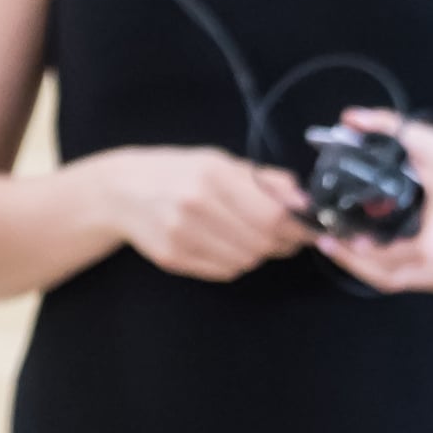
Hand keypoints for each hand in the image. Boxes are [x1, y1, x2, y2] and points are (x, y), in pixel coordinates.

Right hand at [97, 145, 314, 280]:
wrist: (121, 191)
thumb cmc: (180, 172)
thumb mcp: (221, 162)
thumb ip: (266, 180)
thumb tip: (305, 200)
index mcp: (213, 175)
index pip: (273, 214)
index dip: (299, 227)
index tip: (311, 228)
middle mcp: (196, 206)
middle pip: (262, 241)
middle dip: (285, 243)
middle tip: (289, 236)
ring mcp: (182, 235)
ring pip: (247, 260)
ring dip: (262, 253)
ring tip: (257, 237)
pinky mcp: (174, 259)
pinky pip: (225, 271)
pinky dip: (238, 262)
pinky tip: (231, 245)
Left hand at [315, 107, 432, 293]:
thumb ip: (395, 129)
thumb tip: (351, 118)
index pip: (424, 249)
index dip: (385, 253)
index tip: (351, 240)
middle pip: (394, 271)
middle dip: (354, 258)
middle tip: (326, 239)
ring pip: (396, 280)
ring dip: (362, 266)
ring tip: (335, 245)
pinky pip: (404, 281)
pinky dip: (378, 269)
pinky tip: (361, 254)